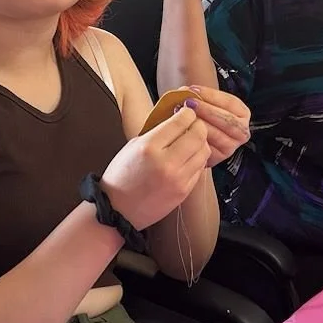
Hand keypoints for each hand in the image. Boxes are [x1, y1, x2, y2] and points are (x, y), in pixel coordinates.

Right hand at [100, 106, 210, 229]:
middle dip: (198, 125)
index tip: (187, 112)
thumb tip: (178, 117)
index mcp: (149, 147)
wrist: (118, 210)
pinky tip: (187, 158)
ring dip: (200, 143)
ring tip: (190, 142)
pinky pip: (200, 168)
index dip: (187, 113)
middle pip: (198, 135)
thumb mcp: (133, 146)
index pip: (180, 121)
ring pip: (204, 151)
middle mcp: (166, 162)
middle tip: (193, 125)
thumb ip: (156, 132)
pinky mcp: (184, 191)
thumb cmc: (122, 176)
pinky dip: (197, 160)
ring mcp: (178, 179)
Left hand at [177, 85, 251, 166]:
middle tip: (188, 103)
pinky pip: (208, 149)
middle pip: (227, 120)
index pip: (230, 102)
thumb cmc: (202, 115)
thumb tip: (185, 91)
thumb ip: (200, 96)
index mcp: (242, 113)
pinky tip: (184, 132)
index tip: (193, 90)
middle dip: (206, 110)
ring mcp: (232, 146)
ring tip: (183, 117)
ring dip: (200, 125)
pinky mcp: (219, 157)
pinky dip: (196, 139)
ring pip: (218, 135)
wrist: (195, 137)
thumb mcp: (205, 103)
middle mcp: (242, 131)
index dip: (211, 95)